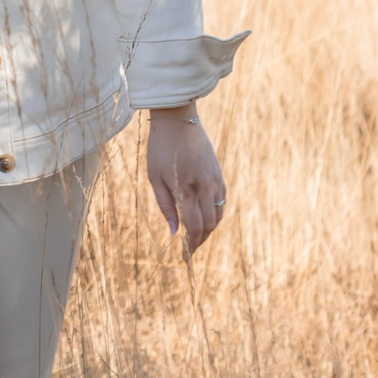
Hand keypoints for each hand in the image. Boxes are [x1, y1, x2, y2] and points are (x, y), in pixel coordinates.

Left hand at [145, 106, 226, 257]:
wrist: (178, 121)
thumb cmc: (160, 149)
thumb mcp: (155, 177)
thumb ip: (165, 205)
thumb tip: (174, 232)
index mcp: (187, 189)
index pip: (196, 227)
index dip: (192, 244)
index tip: (185, 255)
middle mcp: (206, 187)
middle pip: (210, 224)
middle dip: (201, 240)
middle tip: (190, 250)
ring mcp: (215, 180)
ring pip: (218, 214)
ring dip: (210, 229)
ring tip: (197, 236)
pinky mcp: (219, 174)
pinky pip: (222, 200)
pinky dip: (216, 214)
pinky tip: (206, 218)